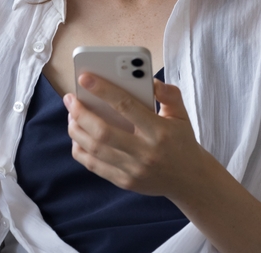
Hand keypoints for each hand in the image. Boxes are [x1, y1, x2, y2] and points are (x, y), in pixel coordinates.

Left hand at [63, 74, 211, 199]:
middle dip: (81, 112)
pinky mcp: (125, 182)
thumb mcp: (181, 114)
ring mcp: (133, 170)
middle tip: (70, 98)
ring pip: (95, 149)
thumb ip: (169, 93)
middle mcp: (145, 152)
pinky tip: (77, 136)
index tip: (84, 77)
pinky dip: (80, 150)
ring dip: (76, 130)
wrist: (190, 179)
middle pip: (103, 131)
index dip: (102, 90)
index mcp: (159, 130)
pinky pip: (94, 166)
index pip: (126, 106)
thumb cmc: (181, 140)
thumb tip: (150, 80)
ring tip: (71, 115)